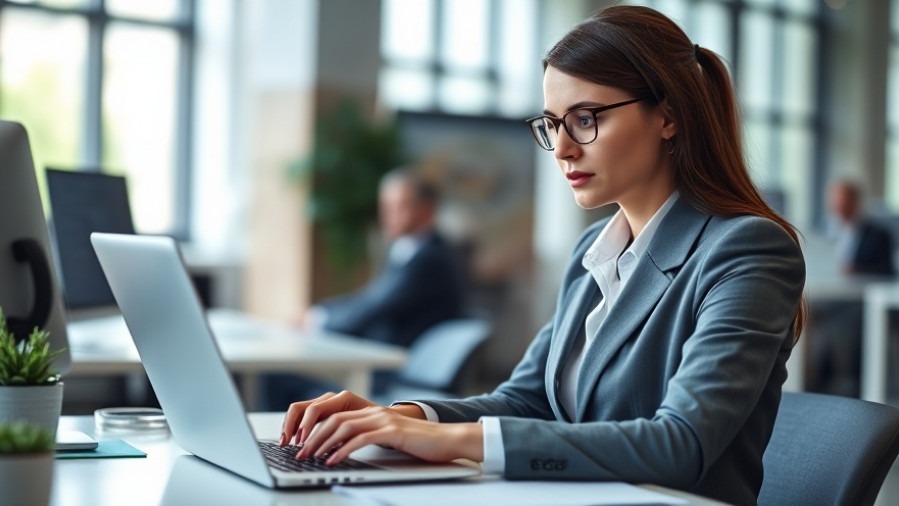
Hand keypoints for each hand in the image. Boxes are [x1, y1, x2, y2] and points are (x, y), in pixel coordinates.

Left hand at [280, 391, 482, 465]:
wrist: (446, 439)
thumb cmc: (418, 442)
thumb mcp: (388, 437)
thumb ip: (367, 437)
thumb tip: (340, 449)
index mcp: (371, 412)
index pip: (334, 415)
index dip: (315, 428)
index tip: (302, 444)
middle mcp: (374, 412)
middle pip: (333, 418)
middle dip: (312, 436)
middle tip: (300, 453)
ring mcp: (383, 420)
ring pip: (342, 426)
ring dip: (323, 443)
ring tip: (311, 457)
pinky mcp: (391, 431)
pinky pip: (360, 439)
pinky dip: (342, 450)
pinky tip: (333, 460)